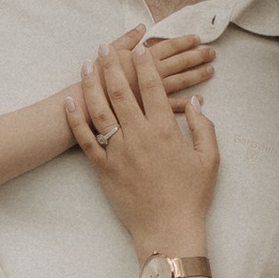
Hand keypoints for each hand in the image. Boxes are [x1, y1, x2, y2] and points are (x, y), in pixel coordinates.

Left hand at [73, 30, 221, 249]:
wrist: (167, 230)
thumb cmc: (191, 196)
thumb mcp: (209, 159)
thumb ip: (204, 126)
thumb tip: (197, 100)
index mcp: (166, 131)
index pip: (153, 88)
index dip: (145, 65)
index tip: (139, 48)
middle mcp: (139, 136)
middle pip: (121, 92)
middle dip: (112, 66)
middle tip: (104, 48)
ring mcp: (118, 152)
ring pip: (100, 111)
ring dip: (91, 85)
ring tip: (86, 65)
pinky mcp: (103, 168)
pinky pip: (86, 140)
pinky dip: (76, 120)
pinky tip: (69, 102)